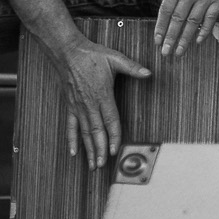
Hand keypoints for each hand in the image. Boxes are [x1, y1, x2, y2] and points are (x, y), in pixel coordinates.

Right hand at [56, 34, 151, 167]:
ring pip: (84, 133)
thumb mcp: (115, 58)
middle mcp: (89, 105)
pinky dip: (72, 140)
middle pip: (96, 131)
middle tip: (102, 165)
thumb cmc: (93, 56)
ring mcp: (78, 107)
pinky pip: (71, 126)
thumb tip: (149, 73)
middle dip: (100, 150)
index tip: (114, 150)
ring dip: (88, 150)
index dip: (113, 136)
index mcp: (103, 95)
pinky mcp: (70, 106)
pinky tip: (73, 153)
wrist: (68, 53)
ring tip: (92, 165)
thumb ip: (133, 67)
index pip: (110, 120)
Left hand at [134, 0, 218, 56]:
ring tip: (179, 52)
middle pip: (178, 19)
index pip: (165, 10)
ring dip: (185, 38)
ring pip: (193, 21)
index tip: (156, 40)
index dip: (160, 26)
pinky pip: (211, 17)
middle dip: (170, 38)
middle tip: (165, 53)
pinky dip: (205, 30)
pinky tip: (199, 40)